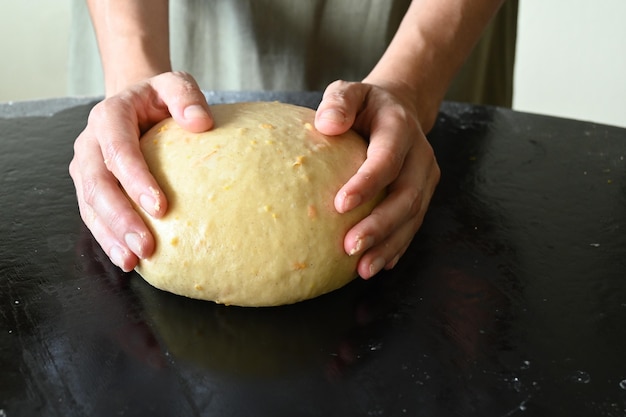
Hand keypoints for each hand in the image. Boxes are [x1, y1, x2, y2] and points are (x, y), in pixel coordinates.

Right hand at [69, 71, 212, 270]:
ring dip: (110, 235)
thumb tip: (201, 122)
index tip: (160, 206)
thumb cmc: (160, 98)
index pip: (118, 149)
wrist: (136, 102)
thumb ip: (186, 96)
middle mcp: (90, 143)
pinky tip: (126, 259)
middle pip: (97, 184)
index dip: (135, 179)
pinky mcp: (90, 187)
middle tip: (145, 246)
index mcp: (110, 116)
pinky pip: (93, 215)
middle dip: (120, 218)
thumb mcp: (174, 84)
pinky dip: (108, 238)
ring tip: (132, 261)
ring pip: (90, 205)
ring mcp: (86, 167)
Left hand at [315, 80, 440, 278]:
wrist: (399, 109)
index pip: (387, 158)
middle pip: (406, 196)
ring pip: (412, 218)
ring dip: (388, 245)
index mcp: (400, 128)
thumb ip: (338, 102)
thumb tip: (327, 124)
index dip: (368, 182)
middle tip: (350, 247)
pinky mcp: (423, 194)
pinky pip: (412, 225)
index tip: (340, 205)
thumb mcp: (349, 92)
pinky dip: (397, 247)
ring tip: (363, 269)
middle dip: (380, 226)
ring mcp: (425, 178)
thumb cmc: (364, 105)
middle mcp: (420, 155)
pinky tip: (380, 264)